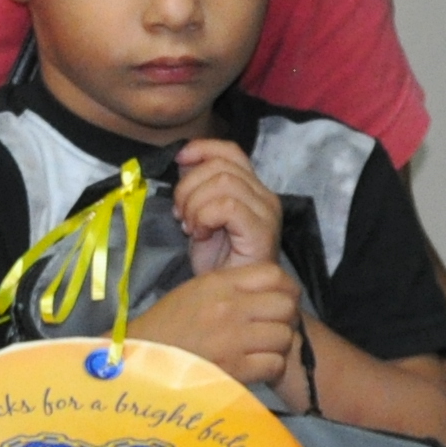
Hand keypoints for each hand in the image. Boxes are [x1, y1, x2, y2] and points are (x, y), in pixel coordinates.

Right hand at [134, 261, 306, 394]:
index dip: (285, 289)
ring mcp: (233, 339)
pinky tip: (256, 367)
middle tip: (272, 327)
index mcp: (219, 283)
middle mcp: (229, 307)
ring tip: (263, 349)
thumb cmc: (167, 326)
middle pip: (286, 305)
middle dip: (285, 318)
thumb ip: (232, 286)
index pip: (275, 274)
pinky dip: (270, 367)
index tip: (278, 301)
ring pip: (284, 336)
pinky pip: (274, 364)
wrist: (140, 359)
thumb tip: (270, 291)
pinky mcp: (234, 369)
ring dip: (278, 345)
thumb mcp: (195, 291)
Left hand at [172, 140, 281, 272]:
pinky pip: (227, 206)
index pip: (231, 151)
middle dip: (189, 186)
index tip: (178, 160)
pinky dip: (205, 216)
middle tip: (181, 215)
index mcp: (252, 189)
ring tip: (191, 227)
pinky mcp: (262, 230)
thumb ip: (198, 187)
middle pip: (221, 165)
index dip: (202, 148)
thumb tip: (184, 160)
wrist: (231, 298)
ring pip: (223, 182)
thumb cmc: (217, 262)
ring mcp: (266, 212)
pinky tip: (200, 234)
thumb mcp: (200, 215)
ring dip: (195, 203)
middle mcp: (265, 196)